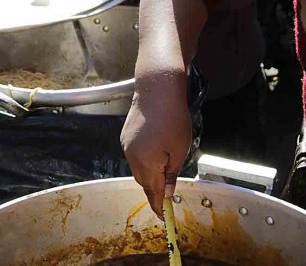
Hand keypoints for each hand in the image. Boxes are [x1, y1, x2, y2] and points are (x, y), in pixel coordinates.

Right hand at [120, 70, 190, 219]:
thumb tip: (168, 192)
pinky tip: (157, 150)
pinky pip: (135, 155)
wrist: (157, 88)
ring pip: (138, 168)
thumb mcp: (180, 149)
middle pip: (143, 182)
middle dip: (155, 189)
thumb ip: (172, 174)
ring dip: (150, 172)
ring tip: (166, 166)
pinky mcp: (125, 136)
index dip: (158, 207)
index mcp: (145, 163)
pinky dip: (145, 159)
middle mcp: (131, 156)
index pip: (152, 193)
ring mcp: (126, 145)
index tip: (163, 217)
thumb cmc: (173, 117)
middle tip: (169, 192)